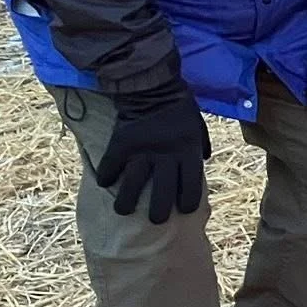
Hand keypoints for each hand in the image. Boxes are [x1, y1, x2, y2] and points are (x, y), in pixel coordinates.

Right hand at [93, 79, 210, 224]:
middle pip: (163, 191)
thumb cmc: (180, 107)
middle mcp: (166, 156)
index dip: (189, 201)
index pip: (191, 184)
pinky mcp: (122, 144)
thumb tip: (203, 161)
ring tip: (123, 211)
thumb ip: (200, 144)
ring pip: (134, 184)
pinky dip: (106, 175)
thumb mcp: (198, 126)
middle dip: (159, 211)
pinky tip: (104, 183)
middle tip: (155, 221)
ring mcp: (143, 151)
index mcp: (187, 152)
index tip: (184, 211)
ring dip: (128, 201)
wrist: (154, 85)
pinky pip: (111, 165)